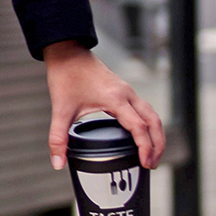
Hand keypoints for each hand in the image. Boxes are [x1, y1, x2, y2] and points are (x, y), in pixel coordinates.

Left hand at [44, 40, 164, 169]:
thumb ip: (58, 138)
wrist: (66, 50)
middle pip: (153, 121)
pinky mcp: (123, 89)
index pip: (139, 127)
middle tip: (152, 165)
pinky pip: (144, 109)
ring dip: (156, 134)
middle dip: (157, 145)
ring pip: (152, 114)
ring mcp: (126, 90)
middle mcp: (126, 94)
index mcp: (115, 99)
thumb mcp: (60, 109)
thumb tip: (57, 163)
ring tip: (152, 154)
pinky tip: (141, 134)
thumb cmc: (65, 75)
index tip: (145, 164)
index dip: (145, 148)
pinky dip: (149, 124)